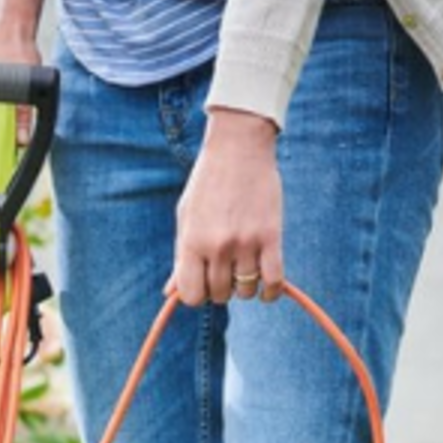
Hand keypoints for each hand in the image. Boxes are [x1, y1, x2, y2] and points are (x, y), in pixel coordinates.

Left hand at [171, 108, 283, 306]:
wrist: (238, 147)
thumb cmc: (208, 183)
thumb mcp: (186, 217)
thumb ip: (181, 256)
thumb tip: (169, 292)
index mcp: (191, 241)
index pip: (191, 295)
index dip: (197, 295)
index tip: (203, 284)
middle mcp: (217, 246)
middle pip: (220, 295)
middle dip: (222, 288)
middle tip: (226, 269)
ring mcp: (245, 242)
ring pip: (246, 291)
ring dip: (246, 287)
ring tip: (245, 269)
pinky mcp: (271, 237)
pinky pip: (273, 282)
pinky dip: (270, 292)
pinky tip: (267, 289)